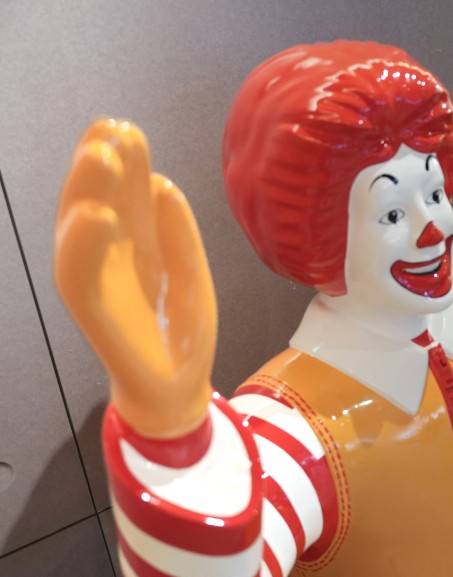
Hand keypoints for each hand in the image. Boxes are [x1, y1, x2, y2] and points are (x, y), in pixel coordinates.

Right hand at [55, 119, 216, 438]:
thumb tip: (165, 185)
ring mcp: (98, 285)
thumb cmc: (182, 333)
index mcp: (133, 246)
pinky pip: (80, 278)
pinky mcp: (95, 316)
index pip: (122, 196)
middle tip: (112, 128)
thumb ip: (181, 236)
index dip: (122, 162)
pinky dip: (84, 247)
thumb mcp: (193, 275)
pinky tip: (99, 218)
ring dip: (86, 190)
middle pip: (95, 201)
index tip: (126, 128)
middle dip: (100, 164)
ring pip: (78, 230)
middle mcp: (108, 259)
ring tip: (101, 155)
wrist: (181, 391)